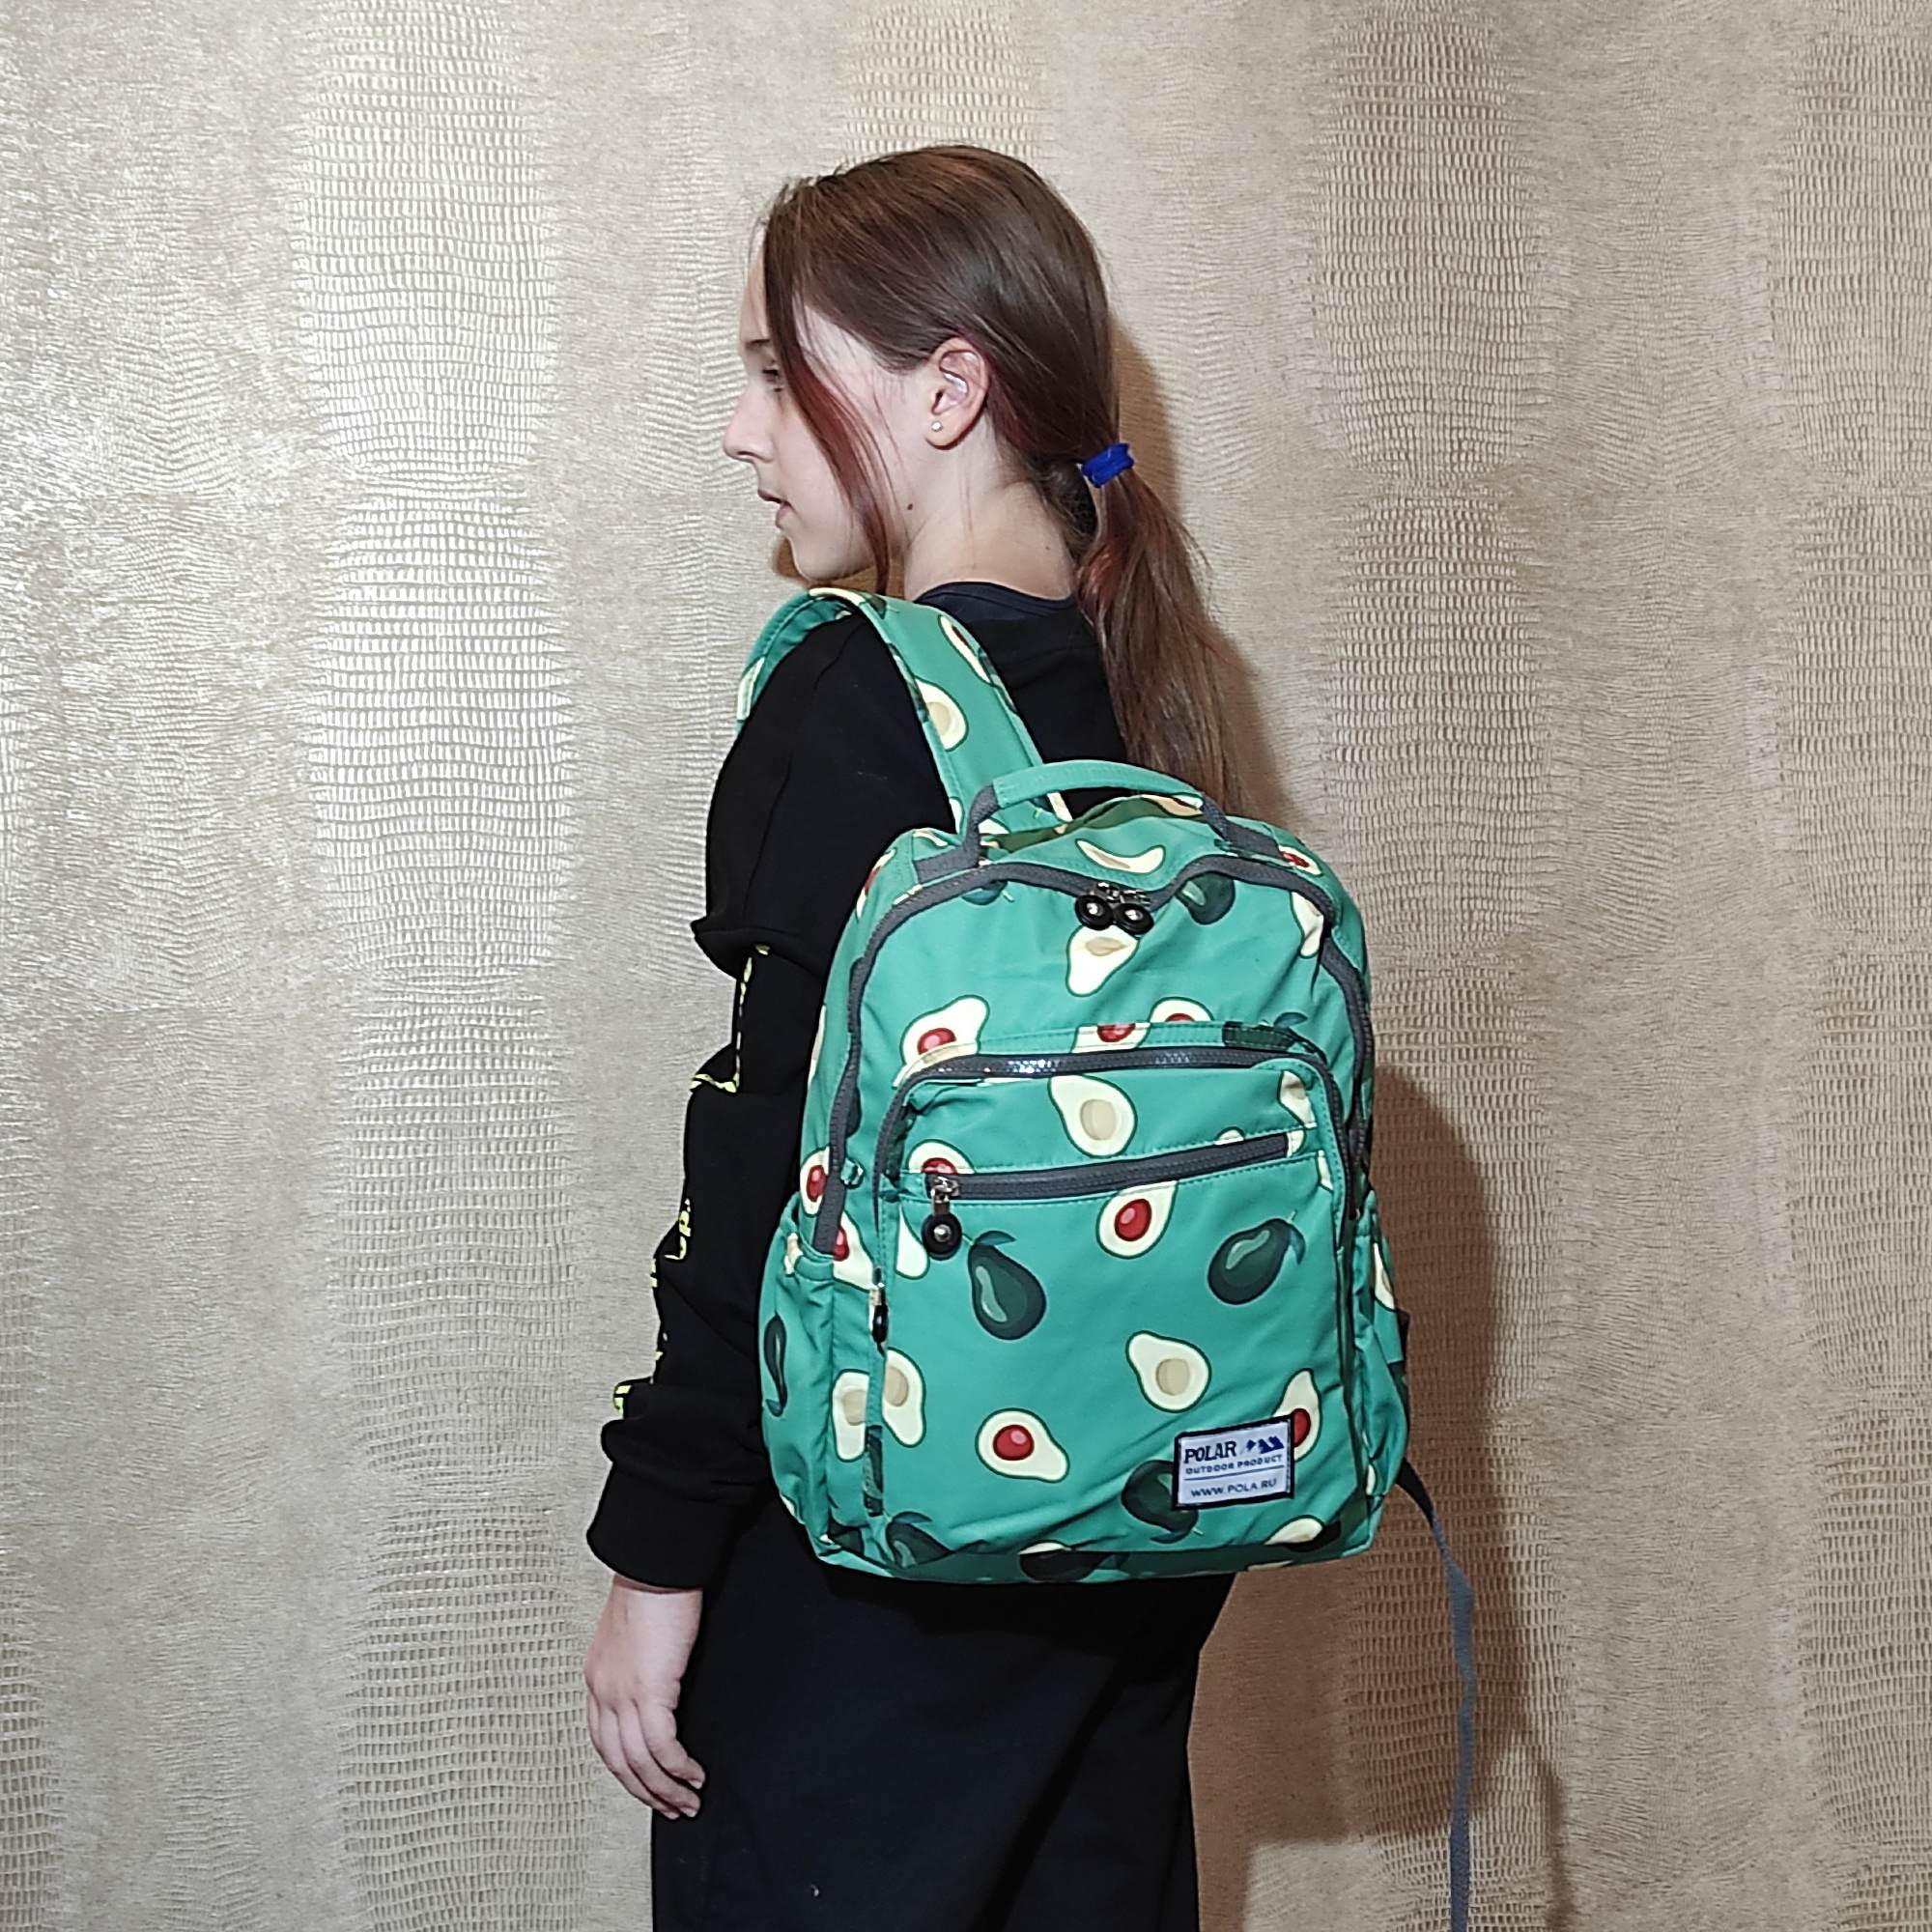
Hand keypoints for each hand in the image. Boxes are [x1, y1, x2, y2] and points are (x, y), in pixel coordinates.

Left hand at [585, 1574, 707, 1817]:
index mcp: (597, 1677)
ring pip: (639, 1762)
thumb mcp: (637, 1636)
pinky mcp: (650, 1689)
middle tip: (672, 1807)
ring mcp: (622, 1693)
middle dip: (646, 1792)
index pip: (603, 1741)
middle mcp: (603, 1690)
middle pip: (618, 1761)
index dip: (626, 1771)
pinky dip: (678, 1768)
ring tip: (689, 1800)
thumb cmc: (654, 1588)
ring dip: (666, 1789)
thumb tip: (663, 1691)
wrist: (657, 1562)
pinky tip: (694, 1774)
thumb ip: (642, 1667)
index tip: (649, 1785)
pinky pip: (662, 1746)